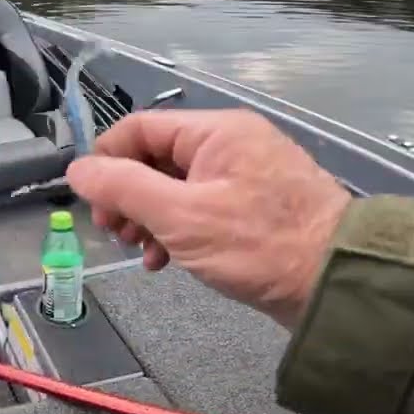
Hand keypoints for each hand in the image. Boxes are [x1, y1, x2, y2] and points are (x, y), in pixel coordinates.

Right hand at [65, 109, 351, 327]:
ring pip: (174, 186)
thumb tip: (77, 169)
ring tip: (140, 251)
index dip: (106, 161)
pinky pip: (198, 207)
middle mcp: (230, 144)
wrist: (336, 285)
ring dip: (147, 217)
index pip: (139, 128)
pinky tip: (166, 260)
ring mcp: (243, 176)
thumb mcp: (179, 216)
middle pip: (155, 157)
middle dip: (126, 195)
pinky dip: (175, 230)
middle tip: (115, 234)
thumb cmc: (257, 245)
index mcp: (215, 132)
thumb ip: (122, 188)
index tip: (91, 202)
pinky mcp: (253, 208)